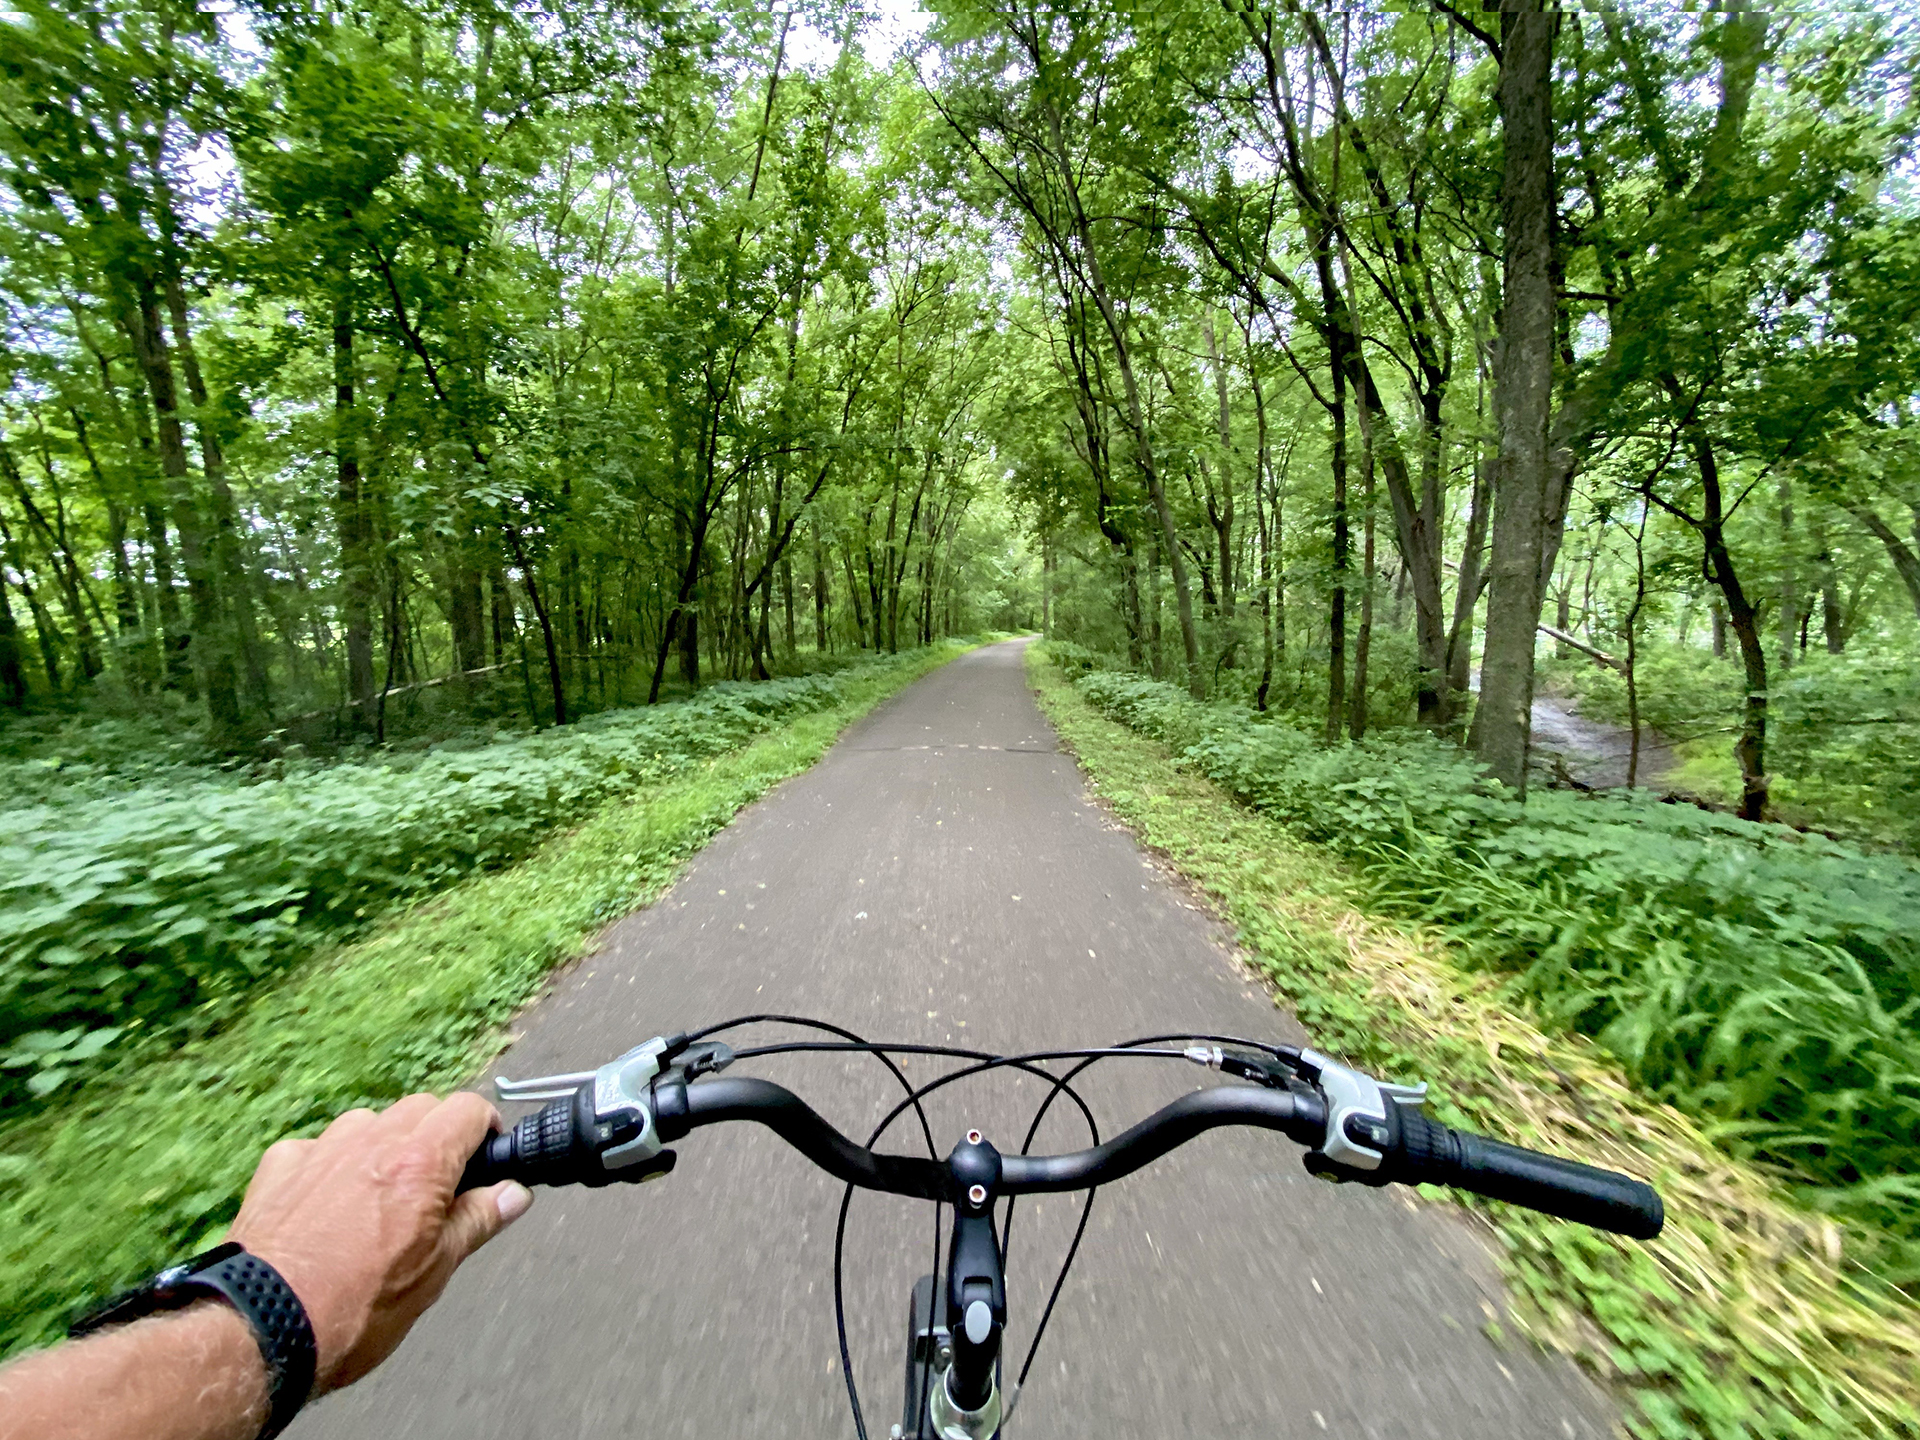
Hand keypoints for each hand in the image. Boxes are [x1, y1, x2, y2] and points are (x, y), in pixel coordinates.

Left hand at [228, 1091, 531, 1391]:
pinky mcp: (279, 1166)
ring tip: (379, 1200)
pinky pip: (317, 1147)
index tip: (486, 1156)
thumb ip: (478, 1221)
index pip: (469, 1110)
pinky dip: (330, 1166)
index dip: (486, 1129)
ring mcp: (320, 1148)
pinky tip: (326, 1209)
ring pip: (369, 1123)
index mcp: (419, 1162)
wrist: (262, 1329)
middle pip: (420, 1108)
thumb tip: (514, 1193)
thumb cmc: (352, 1309)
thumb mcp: (434, 1272)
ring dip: (383, 1147)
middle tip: (438, 1187)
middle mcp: (371, 1140)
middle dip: (437, 1135)